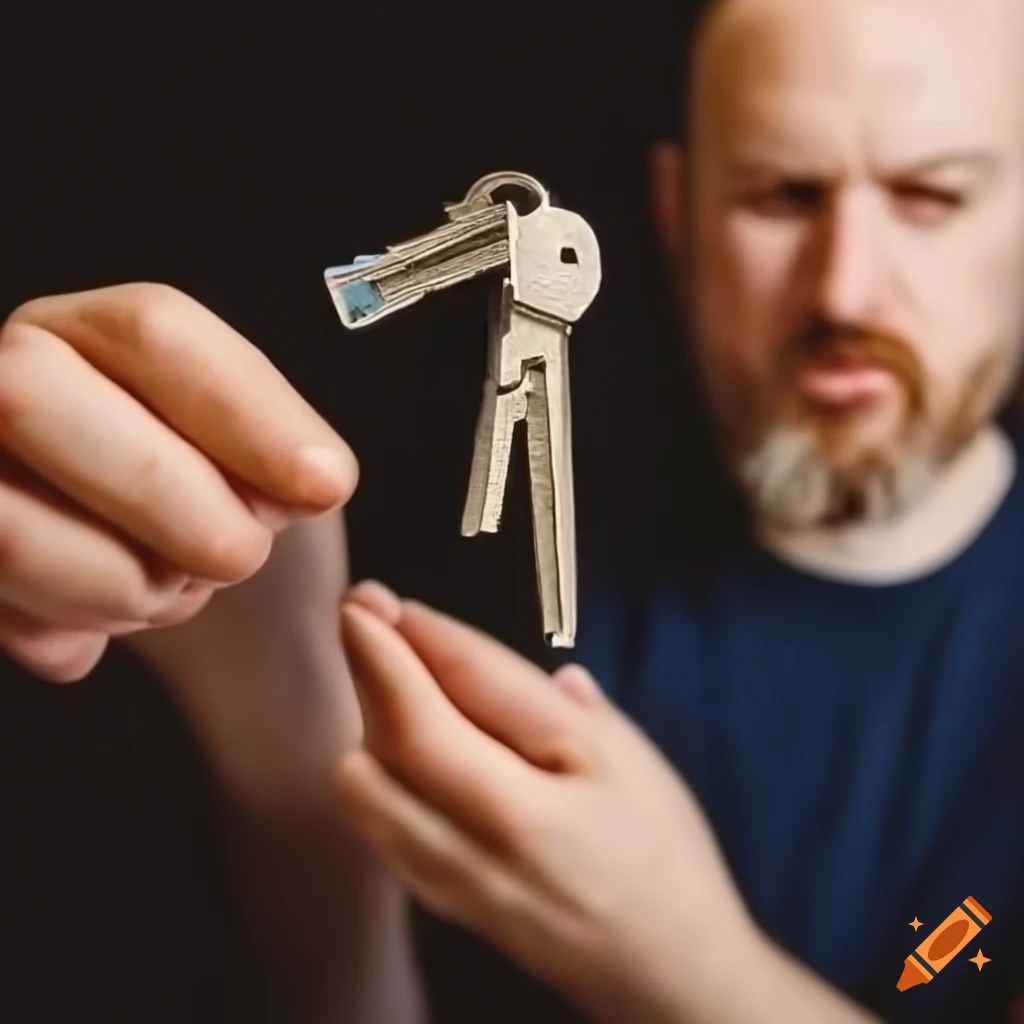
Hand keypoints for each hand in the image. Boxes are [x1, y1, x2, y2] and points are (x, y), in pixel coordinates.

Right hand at [0, 283, 356, 681]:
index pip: (153, 331)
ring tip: (171, 589)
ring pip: (5, 529)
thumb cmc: (195, 496)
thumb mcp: (248, 460)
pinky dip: (71, 632)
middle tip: (240, 556)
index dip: (245, 412)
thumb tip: (315, 480)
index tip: (326, 485)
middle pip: (38, 396)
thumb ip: (276, 454)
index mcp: (85, 333)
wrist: (119, 555)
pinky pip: (1, 611)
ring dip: (123, 584)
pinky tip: (101, 624)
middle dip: (167, 499)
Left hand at [335, 582, 758, 1023]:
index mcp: (530, 807)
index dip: (406, 643)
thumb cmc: (661, 853)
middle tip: (365, 611)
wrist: (666, 972)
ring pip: (368, 786)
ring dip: (369, 719)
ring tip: (397, 677)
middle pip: (391, 741)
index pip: (449, 703)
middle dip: (369, 666)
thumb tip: (459, 649)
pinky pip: (380, 824)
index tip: (374, 599)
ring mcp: (447, 886)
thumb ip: (543, 702)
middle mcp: (474, 851)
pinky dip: (378, 767)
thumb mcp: (624, 759)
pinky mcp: (437, 904)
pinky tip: (407, 742)